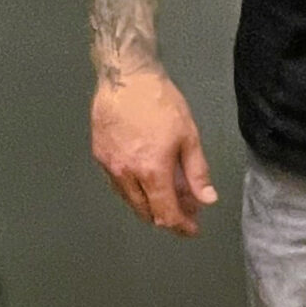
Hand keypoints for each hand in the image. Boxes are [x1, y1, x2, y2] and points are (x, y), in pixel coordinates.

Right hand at [90, 65, 217, 235]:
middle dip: (166, 217)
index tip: (192, 228)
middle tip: (184, 211)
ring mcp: (110, 166)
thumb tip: (206, 199)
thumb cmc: (159, 102)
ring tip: (167, 195)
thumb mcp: (188, 136)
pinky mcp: (99, 156)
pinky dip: (133, 190)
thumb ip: (197, 172)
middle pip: (146, 212)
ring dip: (149, 205)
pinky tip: (145, 181)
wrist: (126, 77)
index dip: (181, 226)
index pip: (166, 213)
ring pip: (130, 200)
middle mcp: (127, 174)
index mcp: (152, 171)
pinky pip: (117, 184)